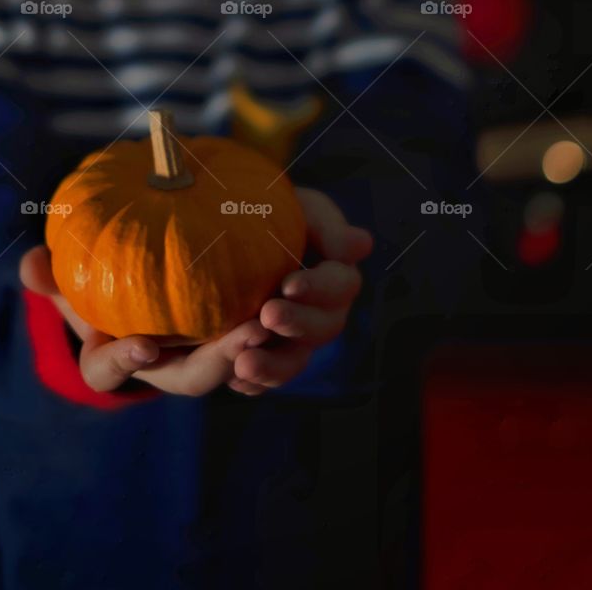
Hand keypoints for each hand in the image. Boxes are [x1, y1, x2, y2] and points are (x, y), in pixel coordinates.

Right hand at [20, 245, 272, 396]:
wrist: (136, 290)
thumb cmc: (100, 291)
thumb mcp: (72, 284)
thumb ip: (52, 277)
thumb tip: (30, 263)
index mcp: (117, 357)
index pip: (110, 372)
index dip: (124, 361)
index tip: (142, 344)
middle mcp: (164, 367)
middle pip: (193, 378)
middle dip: (219, 360)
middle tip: (245, 332)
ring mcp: (201, 358)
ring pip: (232, 365)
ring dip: (254, 348)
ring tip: (273, 318)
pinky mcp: (232, 341)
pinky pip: (257, 344)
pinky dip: (273, 329)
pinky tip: (289, 292)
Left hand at [226, 188, 372, 395]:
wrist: (230, 229)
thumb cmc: (272, 211)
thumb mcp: (299, 208)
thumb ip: (327, 226)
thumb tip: (360, 245)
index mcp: (335, 275)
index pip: (340, 285)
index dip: (320, 288)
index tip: (289, 284)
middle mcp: (322, 312)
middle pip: (324, 328)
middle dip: (297, 324)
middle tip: (268, 315)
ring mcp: (296, 338)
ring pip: (295, 361)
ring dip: (274, 366)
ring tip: (244, 365)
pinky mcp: (269, 355)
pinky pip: (266, 380)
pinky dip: (253, 382)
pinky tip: (235, 380)